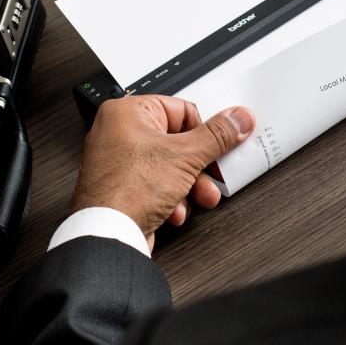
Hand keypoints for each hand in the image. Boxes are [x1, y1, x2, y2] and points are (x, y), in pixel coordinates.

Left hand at [71, 95, 254, 245]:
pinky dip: (170, 199)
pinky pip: (157, 186)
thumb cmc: (127, 189)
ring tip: (196, 196)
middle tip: (211, 173)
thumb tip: (238, 118)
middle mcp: (119, 133)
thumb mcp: (185, 156)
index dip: (204, 131)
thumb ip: (217, 136)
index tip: (222, 144)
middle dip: (198, 166)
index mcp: (128, 112)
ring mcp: (119, 162)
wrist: (107, 234)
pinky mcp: (123, 188)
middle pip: (178, 142)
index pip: (182, 110)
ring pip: (170, 168)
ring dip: (188, 186)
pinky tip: (173, 209)